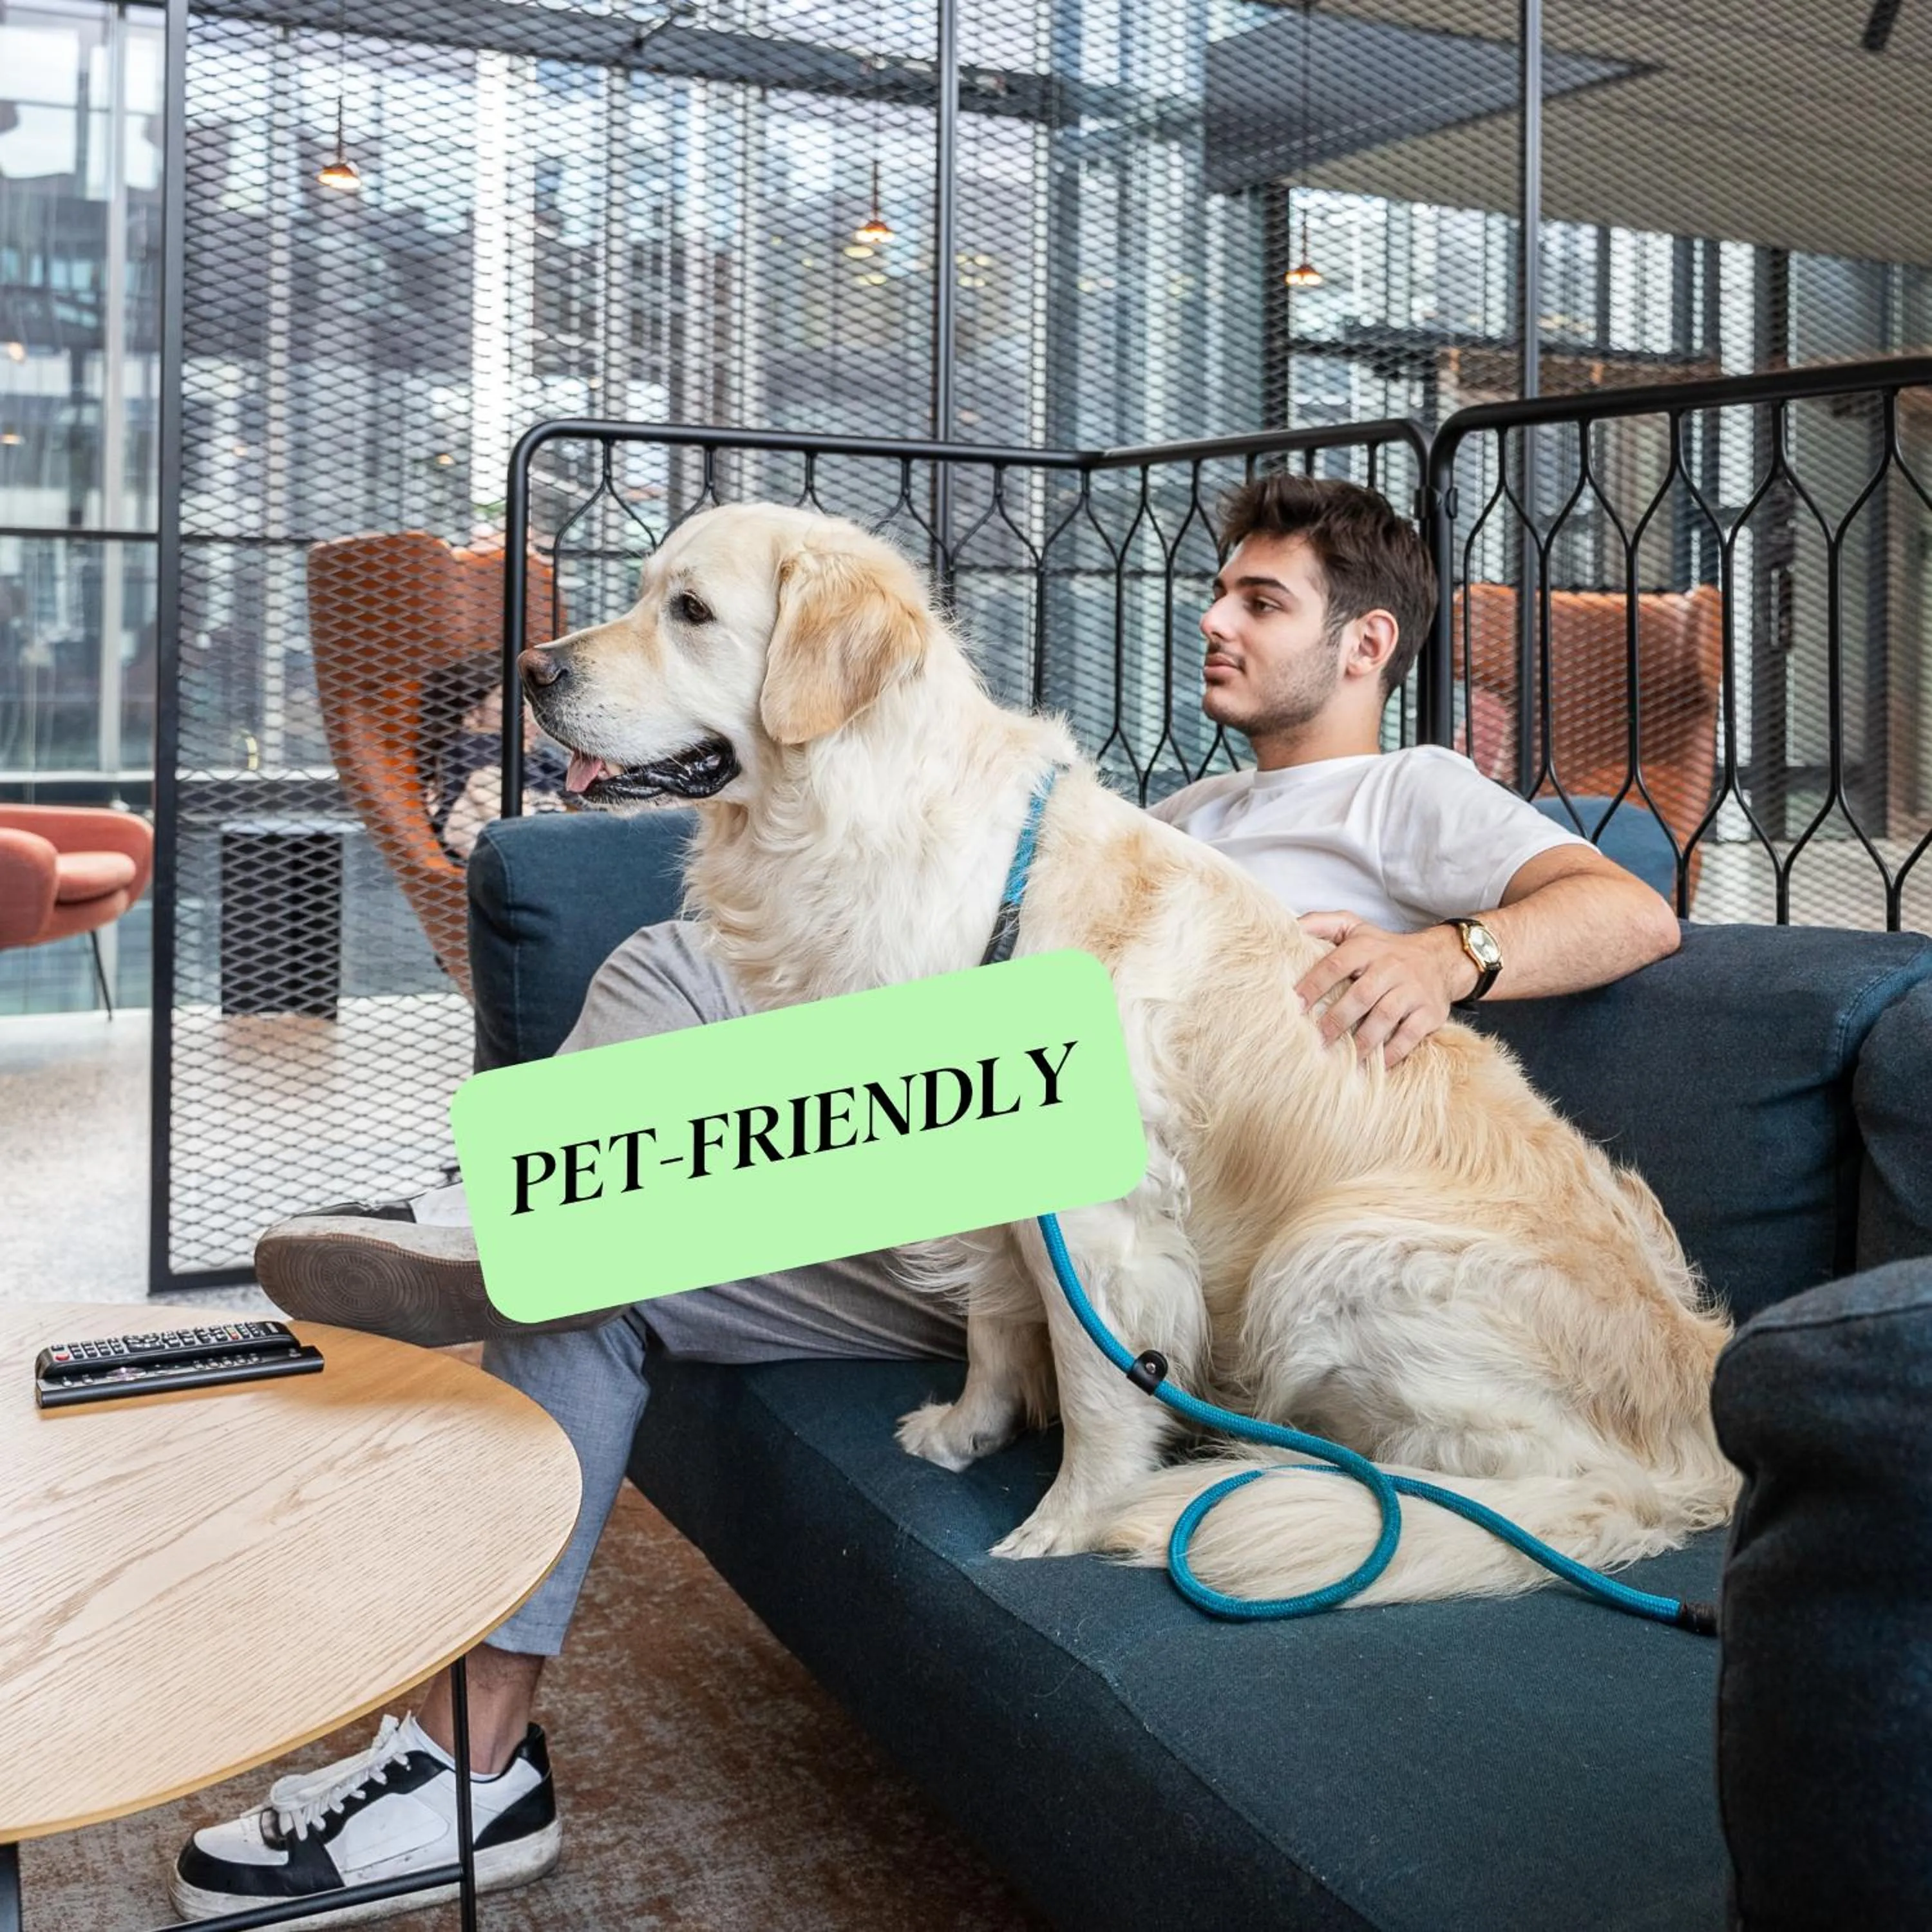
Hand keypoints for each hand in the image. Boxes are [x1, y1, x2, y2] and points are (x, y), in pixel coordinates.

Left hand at [1294, 912, 1476, 1068]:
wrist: (1439, 959)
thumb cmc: (1383, 949)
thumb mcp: (1353, 927)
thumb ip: (1321, 923)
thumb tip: (1288, 928)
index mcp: (1366, 948)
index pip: (1336, 964)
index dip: (1314, 984)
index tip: (1295, 1006)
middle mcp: (1390, 967)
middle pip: (1360, 996)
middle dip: (1336, 1020)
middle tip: (1316, 1040)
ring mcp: (1412, 990)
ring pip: (1384, 1017)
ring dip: (1362, 1042)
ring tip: (1342, 1060)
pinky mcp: (1430, 1012)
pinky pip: (1410, 1036)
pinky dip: (1392, 1053)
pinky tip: (1375, 1065)